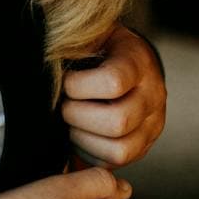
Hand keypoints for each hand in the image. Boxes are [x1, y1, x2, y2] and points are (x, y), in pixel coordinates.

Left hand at [61, 25, 166, 165]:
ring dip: (83, 138)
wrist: (123, 57)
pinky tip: (80, 134)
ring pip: (118, 150)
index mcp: (137, 60)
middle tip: (65, 105)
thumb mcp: (86, 34)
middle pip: (117, 121)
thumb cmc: (95, 45)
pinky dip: (90, 153)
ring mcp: (153, 124)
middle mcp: (153, 94)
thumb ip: (70, 45)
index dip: (78, 86)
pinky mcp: (144, 145)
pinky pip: (115, 163)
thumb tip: (44, 62)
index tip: (66, 81)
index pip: (113, 81)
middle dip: (78, 116)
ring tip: (71, 121)